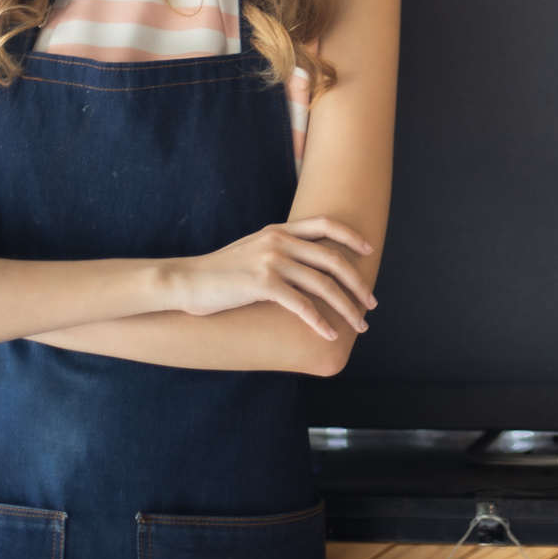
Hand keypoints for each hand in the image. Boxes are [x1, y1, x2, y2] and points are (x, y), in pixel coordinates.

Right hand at [167, 217, 376, 341]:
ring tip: (359, 324)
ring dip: (346, 307)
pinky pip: (301, 304)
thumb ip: (279, 252)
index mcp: (279, 230)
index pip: (325, 224)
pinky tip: (329, 334)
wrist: (186, 281)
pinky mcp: (262, 284)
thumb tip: (307, 268)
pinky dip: (319, 321)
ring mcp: (271, 261)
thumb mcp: (253, 251)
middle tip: (371, 303)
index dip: (351, 236)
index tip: (369, 250)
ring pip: (322, 284)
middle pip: (333, 259)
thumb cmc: (220, 273)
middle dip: (357, 283)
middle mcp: (278, 241)